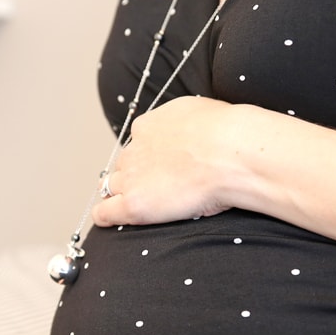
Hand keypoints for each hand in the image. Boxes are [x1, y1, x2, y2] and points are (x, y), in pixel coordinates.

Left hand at [92, 96, 249, 226]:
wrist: (231, 155)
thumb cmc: (227, 135)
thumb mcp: (199, 114)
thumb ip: (185, 124)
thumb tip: (190, 130)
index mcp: (148, 126)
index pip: (138, 144)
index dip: (147, 158)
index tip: (160, 167)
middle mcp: (134, 150)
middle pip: (123, 166)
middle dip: (134, 176)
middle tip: (153, 189)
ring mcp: (131, 178)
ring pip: (111, 187)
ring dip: (119, 195)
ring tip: (133, 205)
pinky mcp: (134, 204)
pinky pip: (105, 212)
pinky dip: (104, 216)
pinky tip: (107, 221)